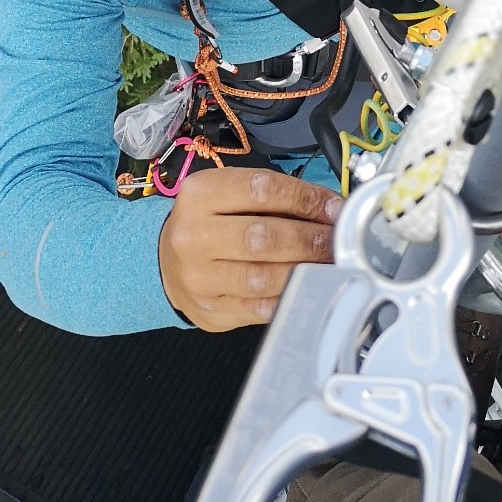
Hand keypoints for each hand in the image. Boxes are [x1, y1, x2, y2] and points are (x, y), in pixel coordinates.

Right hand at [159, 166, 341, 331]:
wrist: (166, 263)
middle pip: (263, 237)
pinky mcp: (210, 311)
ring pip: (262, 277)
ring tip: (328, 264)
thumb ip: (273, 197)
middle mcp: (193, 235)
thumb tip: (329, 208)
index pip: (262, 190)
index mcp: (200, 194)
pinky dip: (289, 297)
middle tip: (335, 240)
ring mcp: (199, 278)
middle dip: (309, 239)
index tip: (333, 208)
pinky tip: (308, 287)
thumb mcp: (228, 194)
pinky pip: (259, 308)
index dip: (306, 199)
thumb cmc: (209, 222)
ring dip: (305, 270)